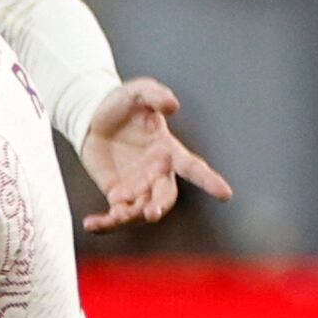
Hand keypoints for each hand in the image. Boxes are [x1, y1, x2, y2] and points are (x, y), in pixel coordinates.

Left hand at [75, 76, 233, 232]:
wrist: (93, 116)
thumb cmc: (123, 103)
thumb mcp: (138, 93)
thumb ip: (155, 96)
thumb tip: (173, 105)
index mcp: (168, 151)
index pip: (193, 167)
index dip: (209, 180)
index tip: (226, 194)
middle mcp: (156, 173)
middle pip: (165, 195)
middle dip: (161, 205)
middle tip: (152, 213)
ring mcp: (137, 186)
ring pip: (140, 210)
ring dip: (131, 217)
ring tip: (116, 216)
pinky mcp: (116, 194)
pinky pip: (115, 214)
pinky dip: (105, 223)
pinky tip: (91, 224)